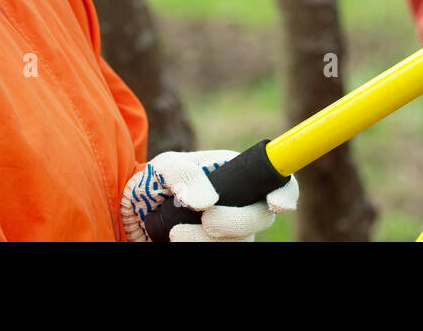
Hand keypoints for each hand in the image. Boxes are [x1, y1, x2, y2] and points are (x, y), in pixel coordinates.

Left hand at [120, 149, 299, 241]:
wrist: (136, 214)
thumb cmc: (156, 182)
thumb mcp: (164, 167)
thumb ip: (184, 174)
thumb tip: (207, 200)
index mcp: (240, 174)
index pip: (278, 182)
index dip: (286, 192)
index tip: (277, 203)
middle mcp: (243, 204)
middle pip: (262, 218)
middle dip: (236, 221)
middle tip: (206, 220)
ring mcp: (232, 232)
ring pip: (240, 242)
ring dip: (207, 241)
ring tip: (175, 234)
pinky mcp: (219, 248)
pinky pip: (223, 254)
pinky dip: (197, 248)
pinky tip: (177, 243)